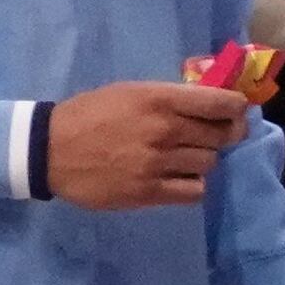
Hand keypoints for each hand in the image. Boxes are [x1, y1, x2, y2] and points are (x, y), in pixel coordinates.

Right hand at [43, 78, 248, 208]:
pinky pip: (195, 191)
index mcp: (158, 99)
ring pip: (209, 163)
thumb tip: (214, 102)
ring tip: (180, 157)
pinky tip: (176, 178)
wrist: (48, 149)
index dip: (236, 108)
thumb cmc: (90, 115)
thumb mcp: (129, 92)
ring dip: (201, 160)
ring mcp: (157, 162)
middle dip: (222, 134)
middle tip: (209, 136)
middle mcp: (163, 129)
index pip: (221, 103)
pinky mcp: (149, 191)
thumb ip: (170, 98)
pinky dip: (191, 185)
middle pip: (222, 135)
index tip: (236, 112)